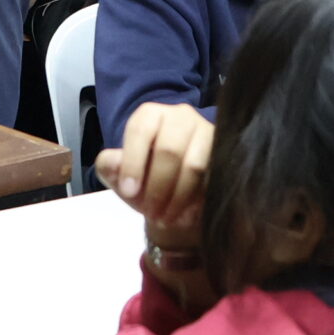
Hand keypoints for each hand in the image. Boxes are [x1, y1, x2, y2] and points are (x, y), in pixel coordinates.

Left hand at [98, 102, 214, 242]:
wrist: (174, 192)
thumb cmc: (144, 177)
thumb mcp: (119, 173)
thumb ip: (109, 166)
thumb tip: (113, 162)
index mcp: (150, 115)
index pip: (140, 130)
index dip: (133, 163)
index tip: (129, 192)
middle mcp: (180, 116)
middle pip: (168, 150)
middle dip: (158, 187)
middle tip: (151, 214)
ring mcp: (206, 131)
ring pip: (194, 165)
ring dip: (178, 198)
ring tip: (166, 219)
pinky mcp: (224, 153)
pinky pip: (213, 178)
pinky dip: (198, 200)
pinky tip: (187, 216)